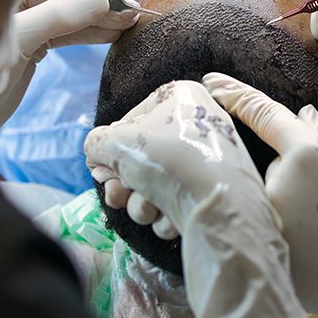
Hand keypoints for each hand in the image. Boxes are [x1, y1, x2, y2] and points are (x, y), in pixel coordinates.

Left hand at [0, 0, 135, 172]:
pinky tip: (113, 33)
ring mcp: (18, 23)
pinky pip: (64, 32)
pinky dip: (89, 33)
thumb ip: (55, 18)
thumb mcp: (12, 45)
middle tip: (128, 8)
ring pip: (65, 12)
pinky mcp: (28, 46)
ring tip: (129, 22)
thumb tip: (100, 0)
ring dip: (97, 17)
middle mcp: (4, 1)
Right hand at [85, 81, 315, 317]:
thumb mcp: (119, 142)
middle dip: (123, 180)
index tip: (100, 168)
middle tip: (115, 194)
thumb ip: (97, 142)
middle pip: (142, 154)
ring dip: (140, 201)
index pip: (132, 119)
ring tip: (144, 208)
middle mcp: (199, 124)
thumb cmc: (170, 161)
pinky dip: (166, 213)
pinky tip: (168, 220)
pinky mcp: (212, 193)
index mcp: (183, 97)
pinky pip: (176, 200)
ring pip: (155, 182)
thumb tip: (95, 151)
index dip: (111, 146)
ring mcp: (207, 161)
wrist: (222, 207)